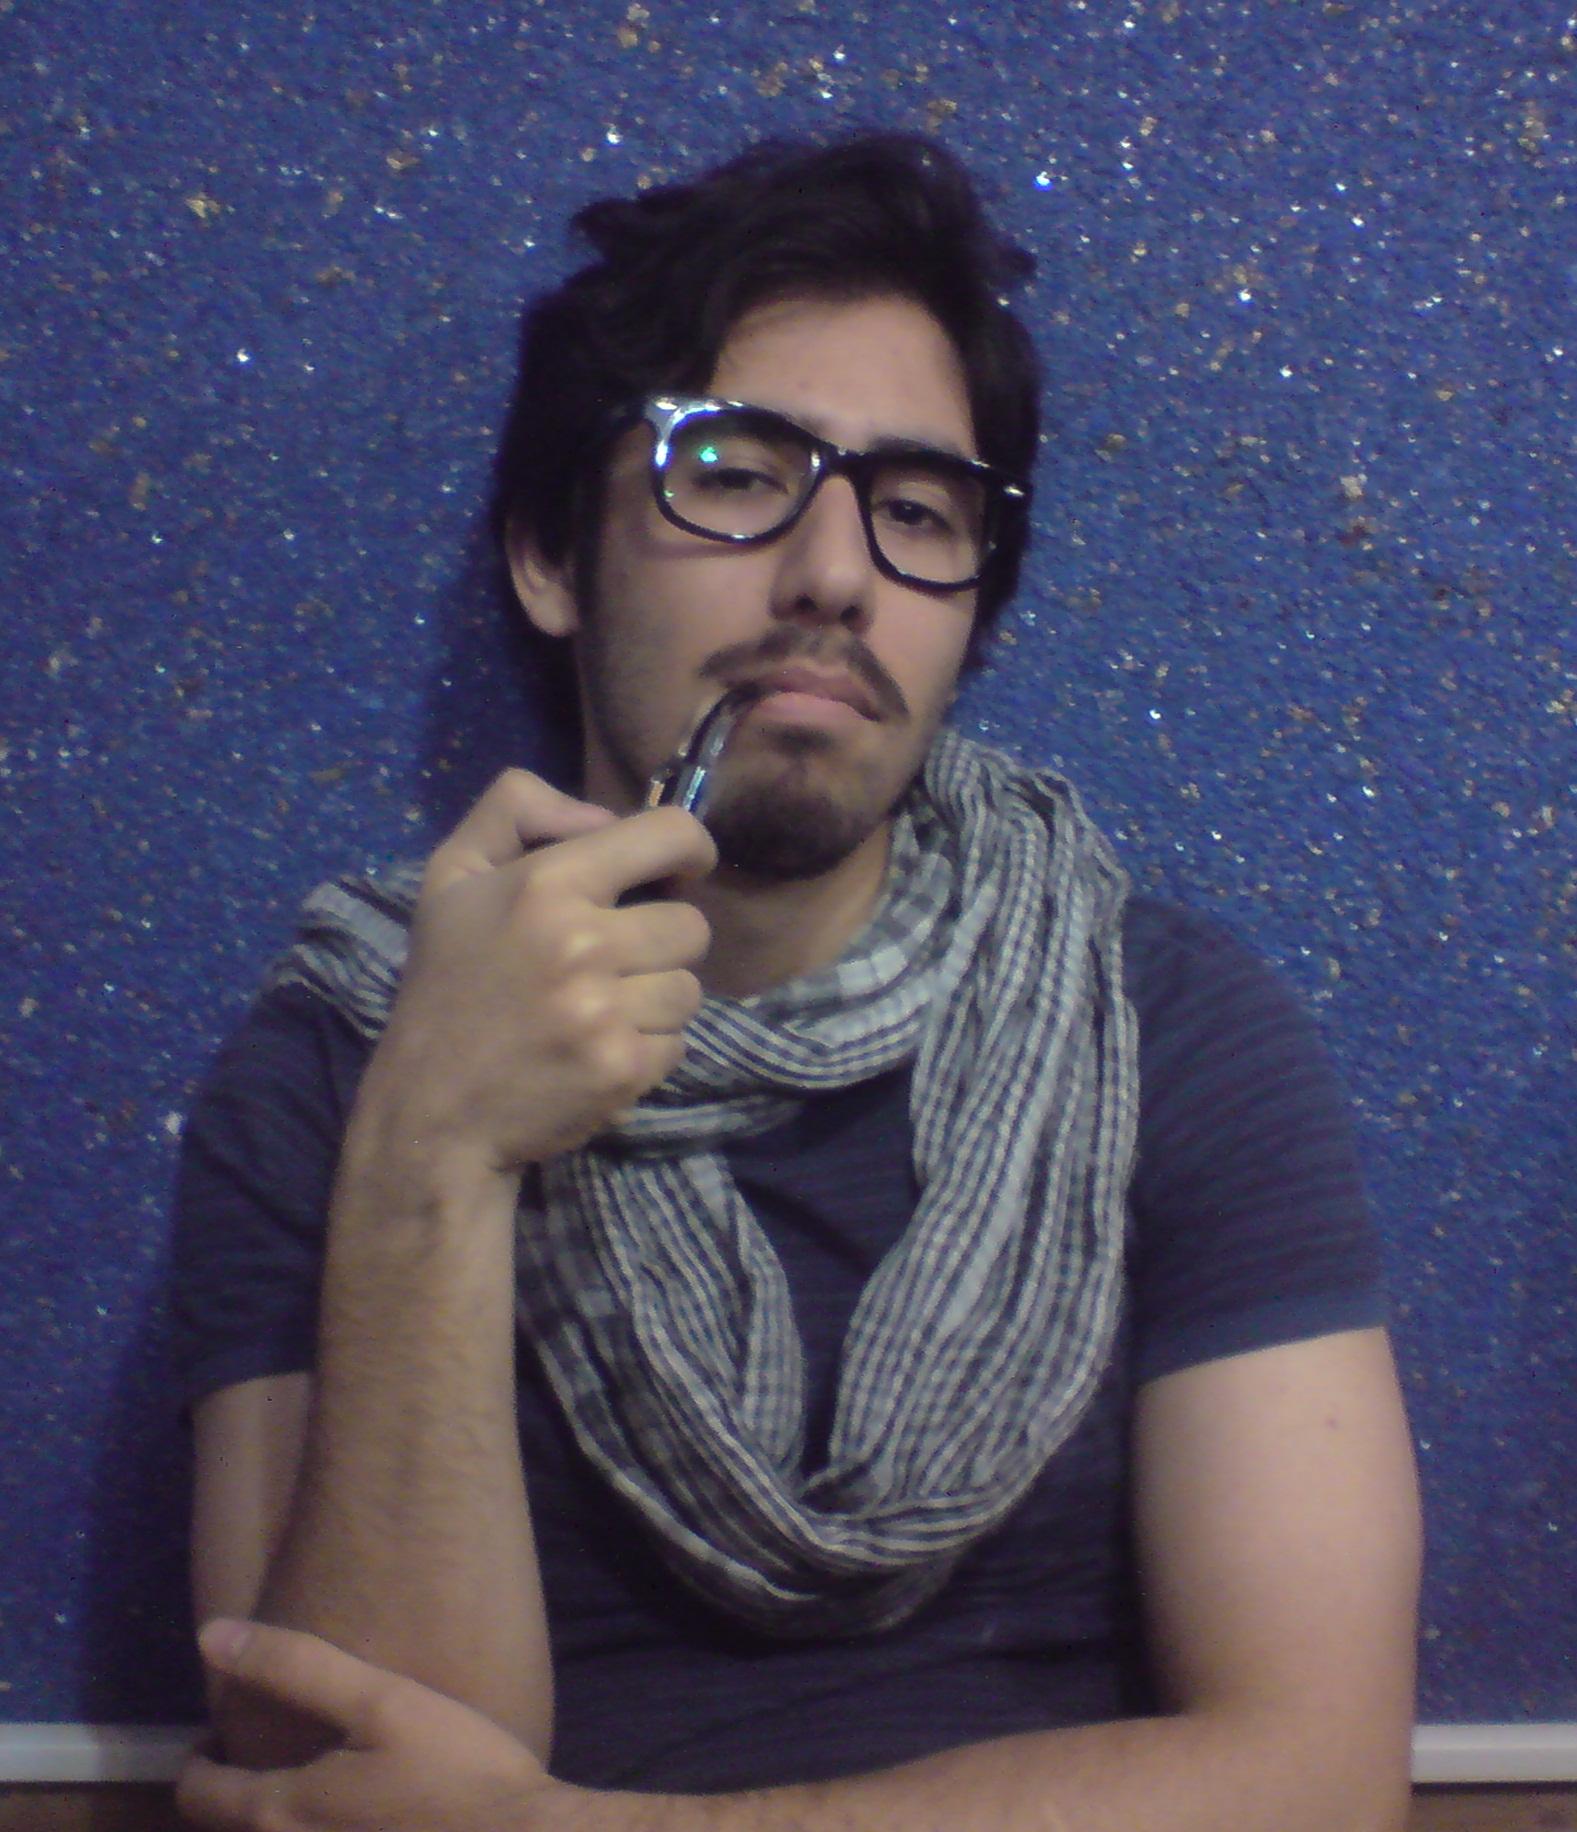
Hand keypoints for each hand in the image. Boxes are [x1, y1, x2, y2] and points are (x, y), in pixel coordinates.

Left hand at [177, 1619, 574, 1831]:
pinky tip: (356, 1820)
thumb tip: (210, 1636)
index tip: (215, 1736)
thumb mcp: (381, 1701)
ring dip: (271, 1823)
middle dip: (233, 1796)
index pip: (201, 1794)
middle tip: (260, 1758)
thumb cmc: (454, 1772)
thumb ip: (295, 1667)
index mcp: (282, 1812)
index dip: (198, 1761)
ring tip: (307, 1790)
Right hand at [359, 769, 716, 1176]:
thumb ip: (519, 809)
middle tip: (612, 962)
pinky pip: (677, 1043)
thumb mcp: (453, 873)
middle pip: (691, 925)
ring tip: (598, 1011)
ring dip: (654, 999)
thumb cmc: (448, 982)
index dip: (690, 848)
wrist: (432, 1108)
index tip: (679, 872)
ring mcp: (606, 1011)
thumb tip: (605, 817)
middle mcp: (583, 942)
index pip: (670, 835)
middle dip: (660, 942)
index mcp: (546, 883)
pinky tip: (595, 1051)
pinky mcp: (623, 1069)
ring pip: (688, 988)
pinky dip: (645, 1049)